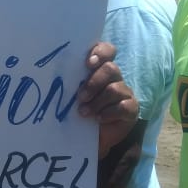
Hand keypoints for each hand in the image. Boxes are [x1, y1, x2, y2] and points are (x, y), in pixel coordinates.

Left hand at [77, 41, 138, 157]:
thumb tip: (55, 79)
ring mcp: (124, 92)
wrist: (90, 137)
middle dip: (94, 83)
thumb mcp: (71, 95)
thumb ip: (70, 83)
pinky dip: (108, 113)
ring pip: (114, 89)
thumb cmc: (78, 110)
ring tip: (83, 112)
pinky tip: (98, 119)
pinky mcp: (131, 109)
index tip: (88, 63)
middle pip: (111, 69)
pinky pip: (124, 106)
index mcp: (98, 68)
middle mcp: (113, 77)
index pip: (107, 50)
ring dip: (97, 102)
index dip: (101, 52)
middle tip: (80, 97)